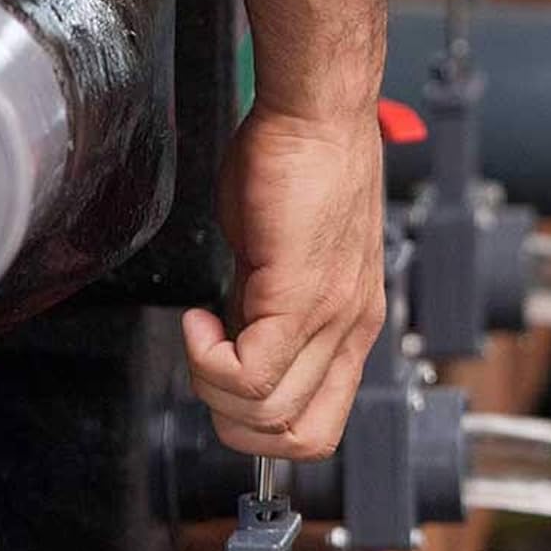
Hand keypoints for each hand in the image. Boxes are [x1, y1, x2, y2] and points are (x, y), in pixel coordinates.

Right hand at [182, 104, 385, 460]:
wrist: (319, 113)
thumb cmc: (301, 165)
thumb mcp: (285, 256)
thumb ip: (264, 308)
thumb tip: (232, 339)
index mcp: (351, 327)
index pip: (321, 424)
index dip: (265, 424)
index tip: (229, 381)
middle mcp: (351, 331)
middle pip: (301, 437)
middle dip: (236, 423)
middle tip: (207, 370)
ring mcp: (332, 318)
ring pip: (272, 414)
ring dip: (214, 389)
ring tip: (200, 334)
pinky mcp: (302, 296)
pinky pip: (252, 373)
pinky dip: (209, 361)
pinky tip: (199, 321)